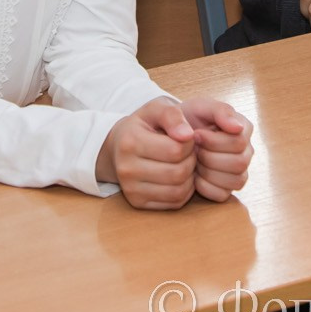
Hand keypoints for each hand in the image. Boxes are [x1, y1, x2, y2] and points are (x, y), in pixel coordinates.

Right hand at [96, 96, 195, 210]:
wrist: (119, 146)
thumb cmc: (143, 125)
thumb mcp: (155, 109)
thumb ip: (172, 115)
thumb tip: (188, 135)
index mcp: (130, 142)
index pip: (176, 149)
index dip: (189, 143)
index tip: (185, 137)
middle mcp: (126, 168)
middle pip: (179, 172)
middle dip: (190, 160)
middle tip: (187, 152)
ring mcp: (130, 188)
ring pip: (179, 190)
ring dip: (189, 177)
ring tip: (183, 162)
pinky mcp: (137, 202)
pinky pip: (174, 202)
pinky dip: (184, 190)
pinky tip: (178, 176)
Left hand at [180, 97, 253, 202]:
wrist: (171, 135)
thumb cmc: (187, 118)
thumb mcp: (199, 106)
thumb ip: (219, 110)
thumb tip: (237, 127)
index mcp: (243, 128)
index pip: (239, 141)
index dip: (214, 141)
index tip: (195, 134)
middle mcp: (246, 151)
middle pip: (239, 163)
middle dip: (210, 156)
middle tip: (193, 149)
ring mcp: (238, 172)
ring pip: (235, 181)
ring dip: (208, 171)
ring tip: (194, 160)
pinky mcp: (226, 188)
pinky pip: (222, 194)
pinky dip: (204, 186)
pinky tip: (194, 174)